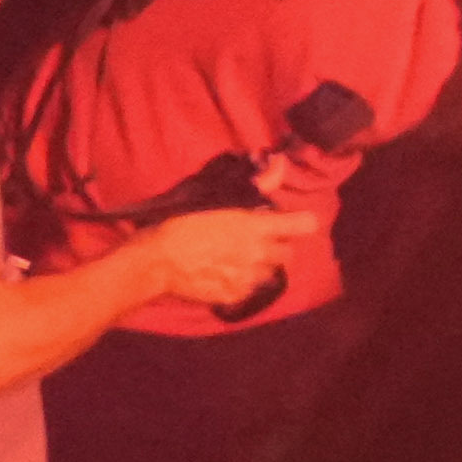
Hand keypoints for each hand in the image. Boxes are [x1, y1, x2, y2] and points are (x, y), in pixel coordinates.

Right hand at [132, 201, 312, 319]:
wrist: (156, 261)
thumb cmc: (182, 224)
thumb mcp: (218, 200)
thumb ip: (256, 186)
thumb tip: (280, 165)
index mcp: (257, 227)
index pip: (304, 225)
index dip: (299, 223)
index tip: (289, 223)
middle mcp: (259, 254)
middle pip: (287, 253)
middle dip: (276, 247)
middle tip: (256, 243)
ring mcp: (248, 278)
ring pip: (270, 273)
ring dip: (261, 267)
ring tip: (239, 261)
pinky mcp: (234, 296)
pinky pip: (250, 290)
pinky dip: (243, 284)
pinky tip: (225, 276)